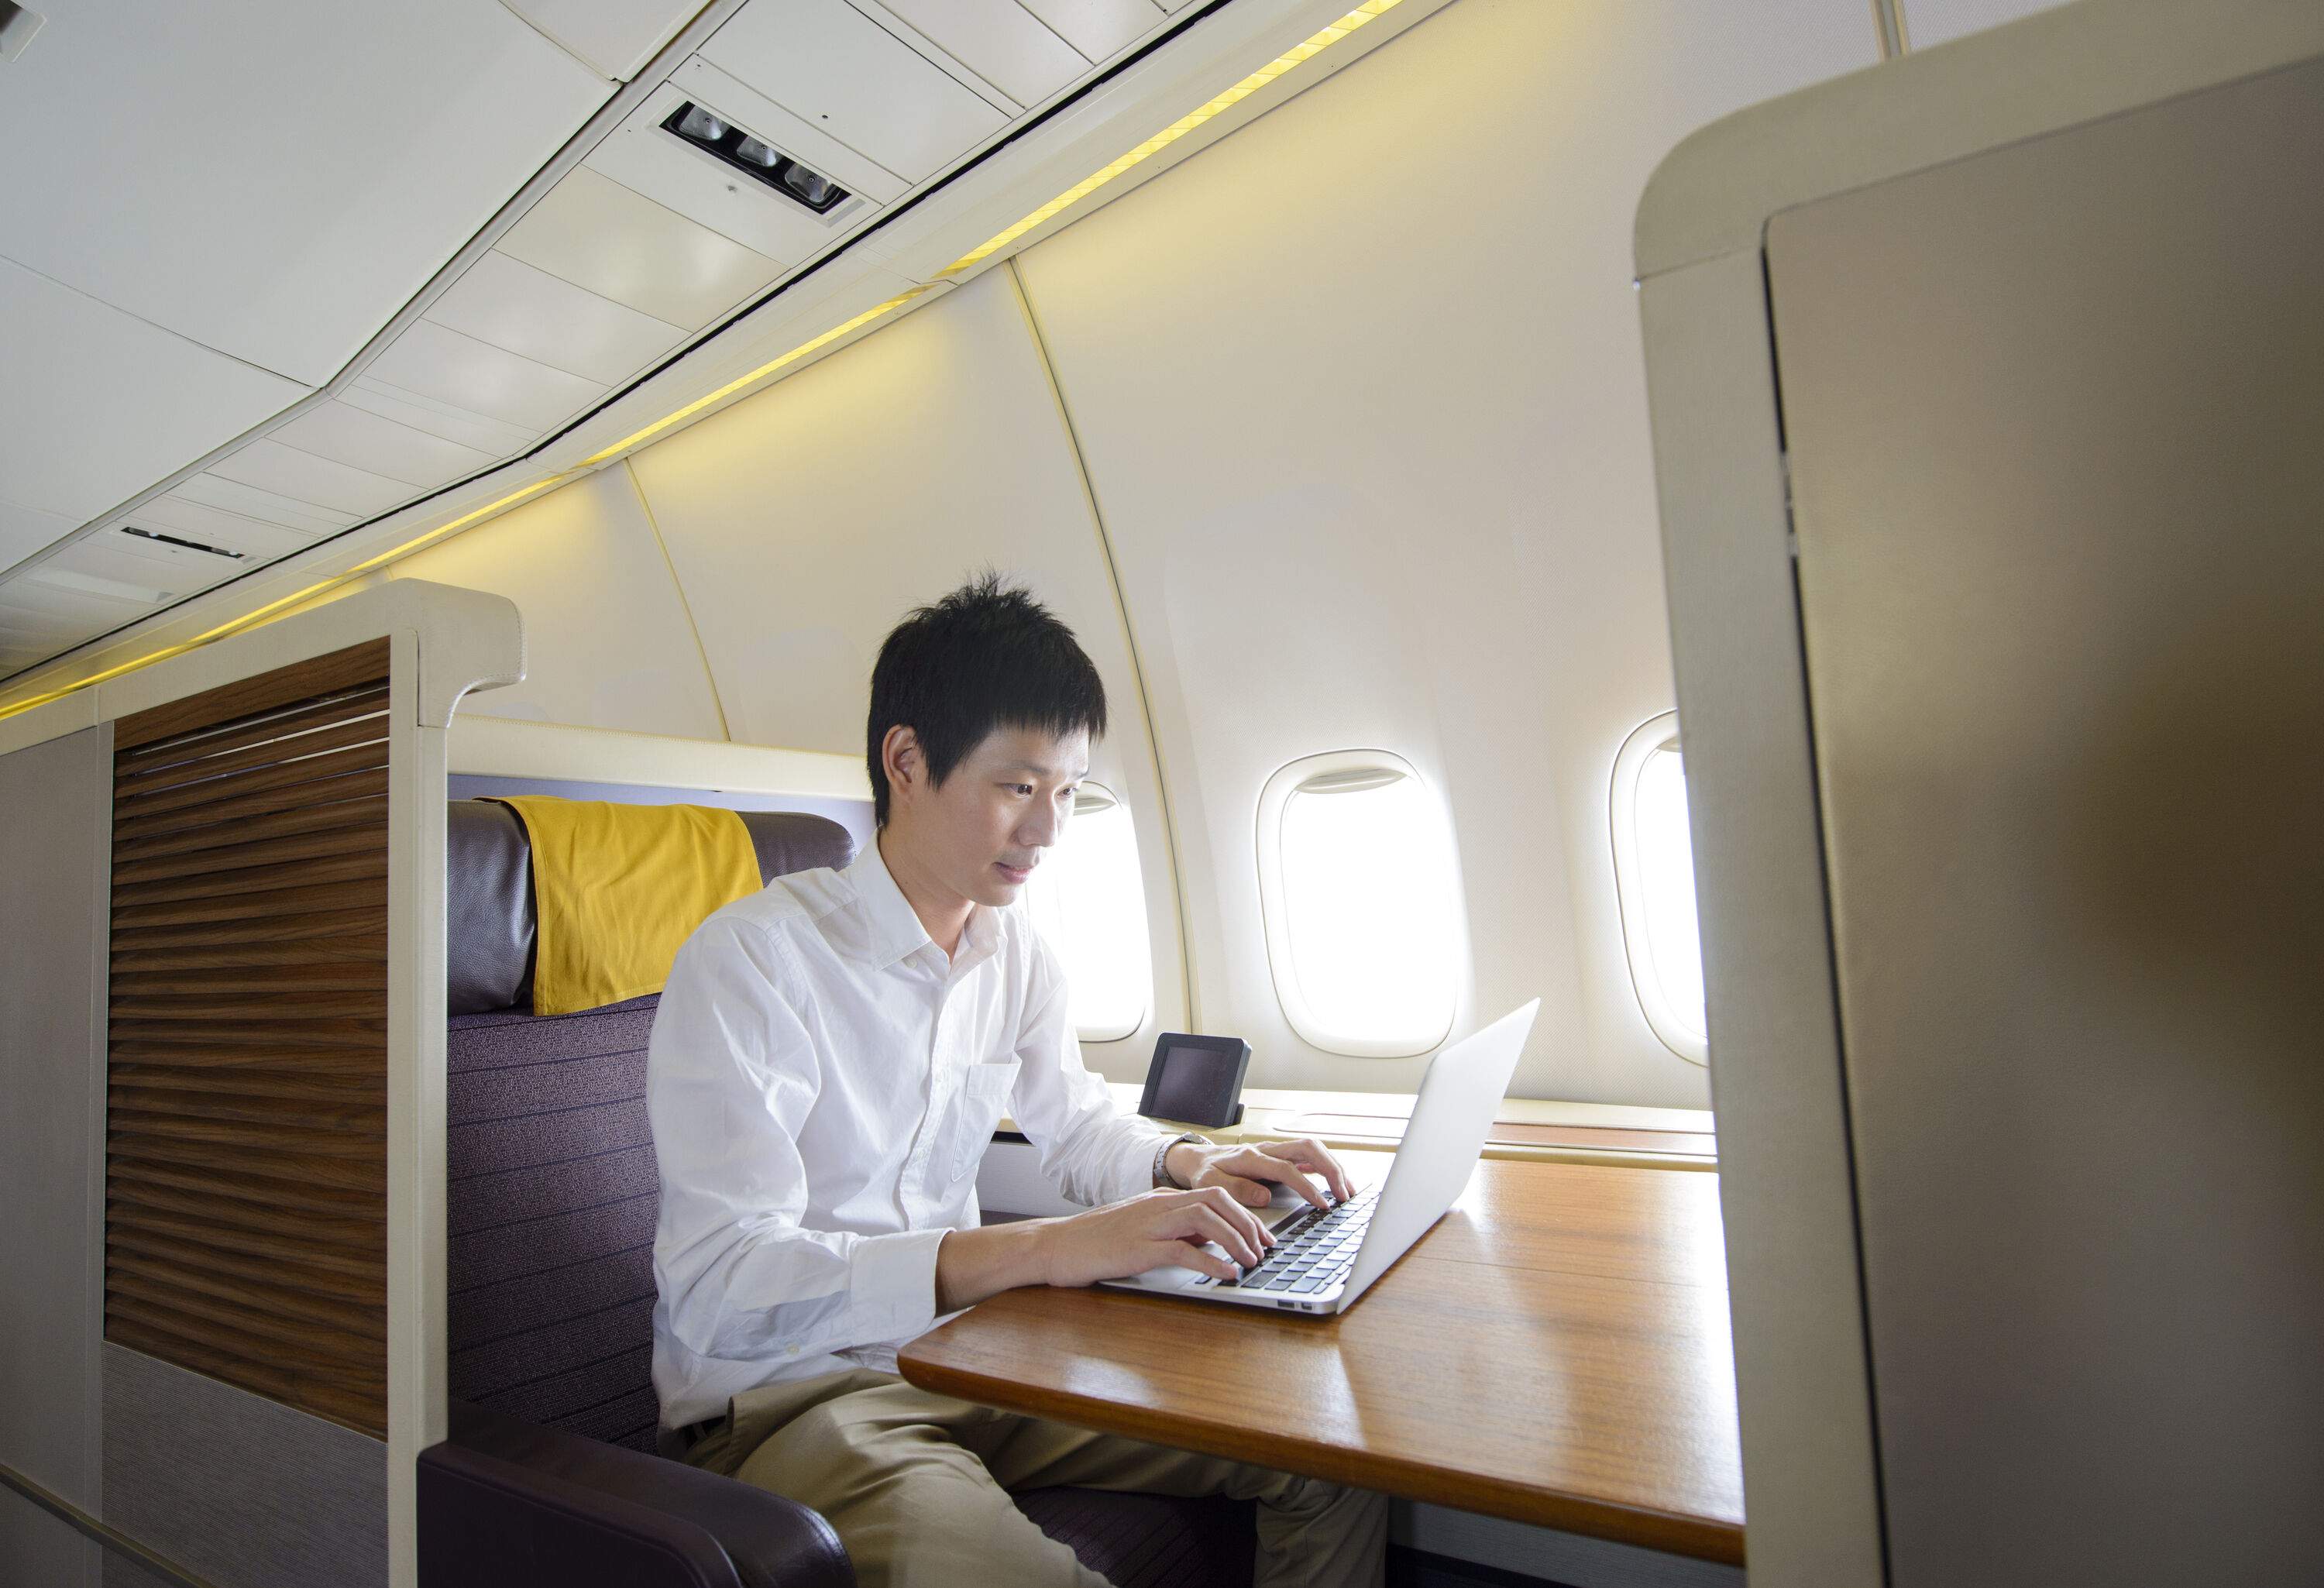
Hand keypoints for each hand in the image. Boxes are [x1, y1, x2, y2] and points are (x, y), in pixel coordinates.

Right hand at [1040, 1186, 1279, 1286]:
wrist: (1055, 1245)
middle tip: (1265, 1249)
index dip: (1245, 1215)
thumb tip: (1208, 1243)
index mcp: (1162, 1199)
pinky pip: (1183, 1251)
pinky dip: (1211, 1262)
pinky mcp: (1139, 1248)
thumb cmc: (1095, 1241)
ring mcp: (1149, 1225)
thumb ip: (1175, 1233)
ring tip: (1251, 1262)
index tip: (1262, 1238)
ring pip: (1205, 1219)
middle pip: (1217, 1200)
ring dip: (1235, 1240)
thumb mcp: (1142, 1230)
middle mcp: (1160, 1205)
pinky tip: (1226, 1274)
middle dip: (1248, 1224)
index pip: (1215, 1195)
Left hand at [1172, 1136, 1352, 1210]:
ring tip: (1348, 1190)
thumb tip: (1265, 1196)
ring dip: (1333, 1166)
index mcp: (1251, 1158)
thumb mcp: (1211, 1185)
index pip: (1287, 1169)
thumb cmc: (1206, 1174)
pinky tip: (1337, 1182)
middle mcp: (1267, 1149)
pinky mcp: (1281, 1156)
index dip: (1307, 1186)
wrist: (1199, 1159)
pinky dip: (1326, 1167)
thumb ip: (1236, 1190)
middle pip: (1307, 1148)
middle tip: (1344, 1195)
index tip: (1322, 1204)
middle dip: (1331, 1169)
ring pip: (1312, 1149)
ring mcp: (1276, 1151)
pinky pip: (1309, 1156)